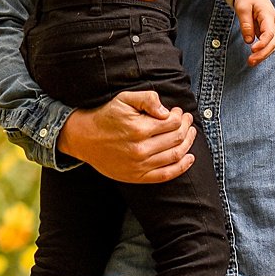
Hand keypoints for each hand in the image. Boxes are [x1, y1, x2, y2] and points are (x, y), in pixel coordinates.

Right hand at [59, 90, 196, 183]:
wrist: (84, 138)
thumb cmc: (105, 117)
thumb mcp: (123, 99)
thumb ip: (147, 99)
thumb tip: (166, 110)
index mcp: (138, 129)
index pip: (172, 123)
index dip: (180, 116)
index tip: (179, 112)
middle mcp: (140, 149)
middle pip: (176, 138)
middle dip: (186, 127)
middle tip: (187, 121)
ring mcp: (140, 165)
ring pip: (175, 155)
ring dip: (187, 144)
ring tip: (190, 134)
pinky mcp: (138, 177)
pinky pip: (166, 175)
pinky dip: (181, 167)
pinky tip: (189, 158)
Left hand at [233, 0, 274, 63]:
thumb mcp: (242, 7)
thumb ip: (246, 24)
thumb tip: (249, 40)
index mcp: (269, 15)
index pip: (269, 33)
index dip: (262, 43)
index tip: (252, 49)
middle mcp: (273, 23)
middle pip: (272, 42)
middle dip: (262, 54)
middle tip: (250, 61)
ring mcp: (271, 27)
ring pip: (271, 45)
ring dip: (262, 55)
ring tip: (251, 62)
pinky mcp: (266, 30)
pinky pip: (266, 43)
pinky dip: (261, 51)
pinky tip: (253, 57)